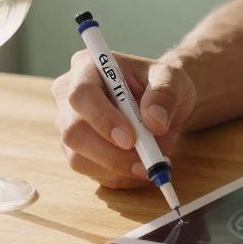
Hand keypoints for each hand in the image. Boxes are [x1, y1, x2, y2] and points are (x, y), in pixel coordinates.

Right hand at [51, 51, 196, 188]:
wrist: (161, 103)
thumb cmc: (161, 84)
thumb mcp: (173, 79)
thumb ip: (165, 95)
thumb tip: (154, 122)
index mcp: (87, 66)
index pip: (82, 94)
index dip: (103, 119)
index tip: (131, 139)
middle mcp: (68, 95)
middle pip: (73, 131)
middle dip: (110, 153)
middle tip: (146, 163)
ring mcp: (68, 125)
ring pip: (78, 158)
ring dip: (117, 168)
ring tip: (151, 163)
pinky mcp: (76, 150)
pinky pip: (90, 172)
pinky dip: (118, 177)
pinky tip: (140, 169)